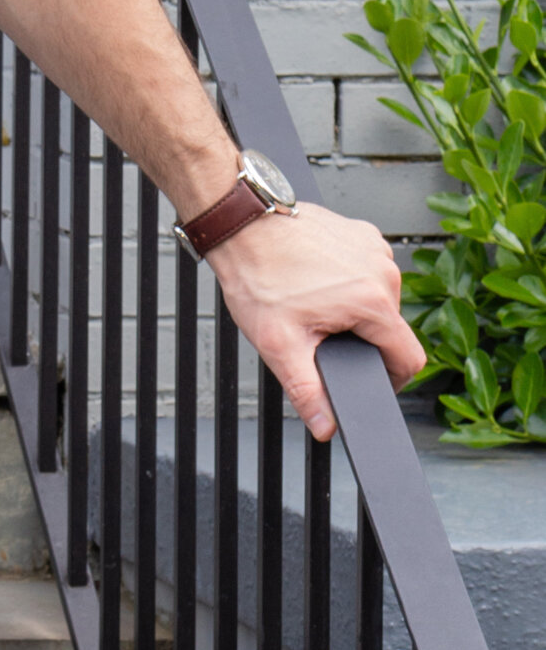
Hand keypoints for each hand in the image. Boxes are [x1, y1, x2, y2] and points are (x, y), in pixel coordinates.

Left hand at [210, 201, 425, 439]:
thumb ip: (307, 391)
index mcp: (373, 300)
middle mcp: (383, 270)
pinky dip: (345, 282)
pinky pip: (366, 271)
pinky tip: (314, 279)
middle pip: (391, 328)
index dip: (389, 380)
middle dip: (359, 339)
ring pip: (378, 299)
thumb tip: (325, 425)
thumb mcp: (280, 345)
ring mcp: (375, 248)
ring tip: (311, 303)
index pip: (409, 358)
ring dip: (352, 309)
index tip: (366, 380)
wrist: (242, 224)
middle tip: (317, 333)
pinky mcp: (363, 234)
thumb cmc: (258, 274)